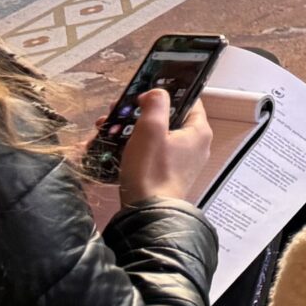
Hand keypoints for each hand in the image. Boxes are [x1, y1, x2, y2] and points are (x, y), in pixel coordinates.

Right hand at [115, 87, 212, 206]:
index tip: (142, 95)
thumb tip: (157, 92)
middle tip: (116, 113)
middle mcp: (196, 145)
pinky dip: (135, 148)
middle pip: (168, 119)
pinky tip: (113, 148)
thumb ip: (156, 104)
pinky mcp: (168, 175)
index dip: (165, 94)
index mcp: (199, 131)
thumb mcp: (151, 130)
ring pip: (157, 137)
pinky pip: (153, 154)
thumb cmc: (151, 169)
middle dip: (140, 114)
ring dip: (133, 131)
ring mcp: (183, 162)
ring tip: (107, 129)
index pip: (188, 101)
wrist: (147, 213)